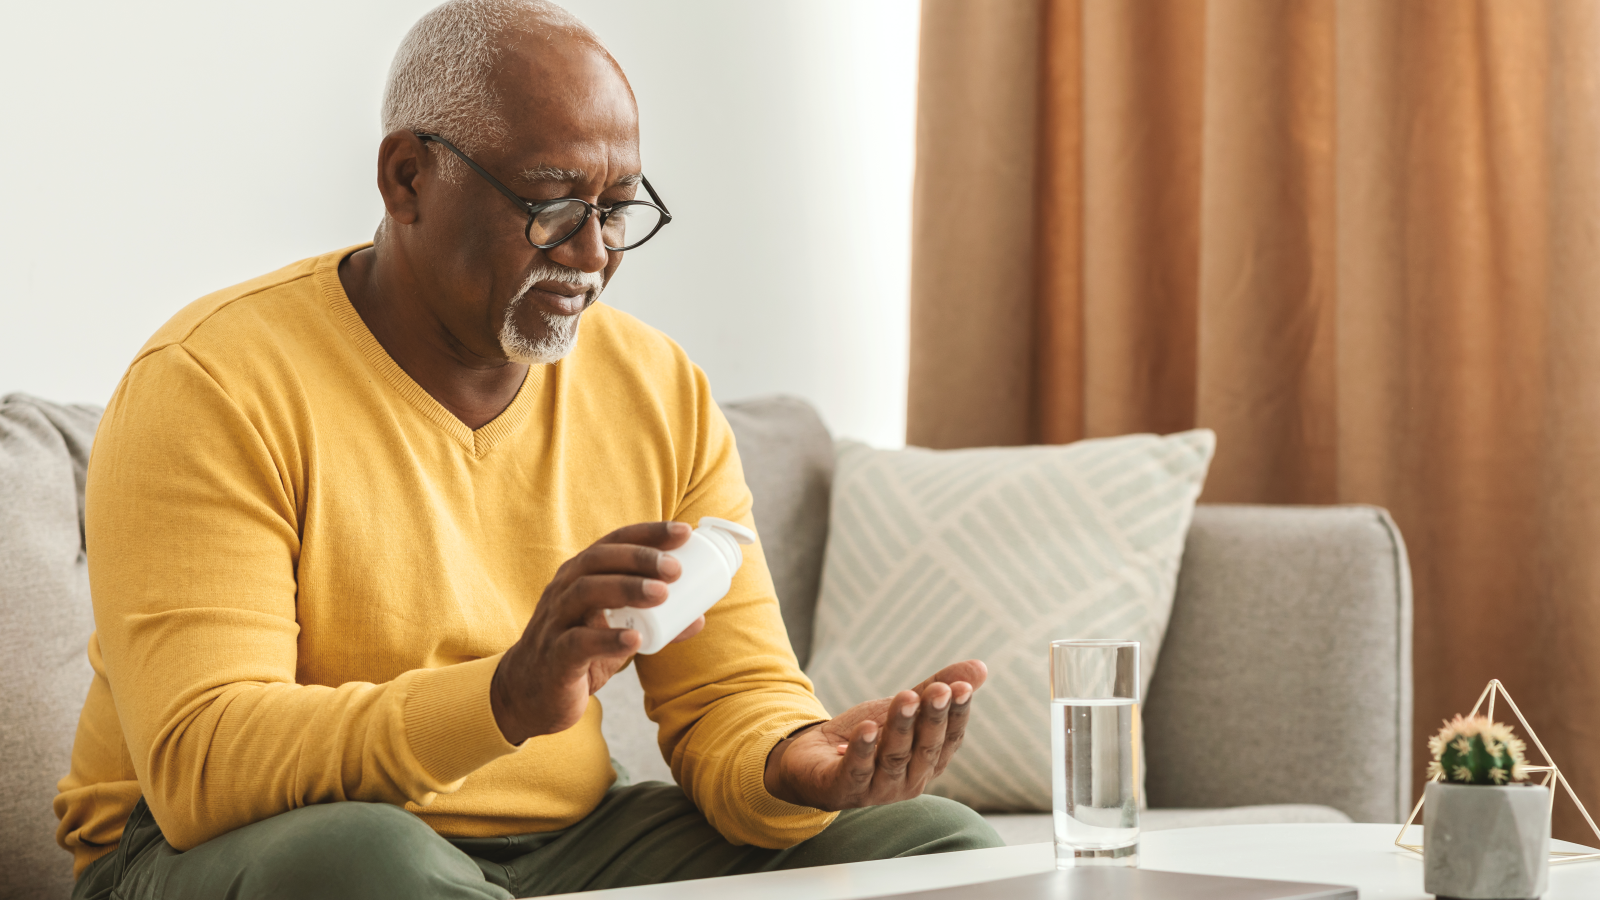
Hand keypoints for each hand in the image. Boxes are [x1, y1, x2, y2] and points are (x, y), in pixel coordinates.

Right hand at [490, 521, 704, 743]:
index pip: (614, 542)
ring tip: (662, 594)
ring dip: (626, 588)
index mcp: (580, 575)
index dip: (648, 533)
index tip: (683, 532)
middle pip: (598, 561)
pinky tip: (634, 638)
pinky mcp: (554, 657)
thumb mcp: (615, 632)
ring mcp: (555, 622)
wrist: (528, 694)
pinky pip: (577, 643)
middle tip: (676, 568)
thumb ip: (654, 623)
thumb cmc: (576, 652)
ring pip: (585, 593)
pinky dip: (607, 639)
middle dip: (639, 558)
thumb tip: (699, 618)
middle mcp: (564, 590)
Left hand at [763, 660, 986, 809]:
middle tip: (939, 690)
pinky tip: (867, 727)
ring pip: (894, 757)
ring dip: (901, 727)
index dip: (957, 714)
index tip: (962, 688)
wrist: (810, 760)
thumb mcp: (902, 709)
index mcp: (927, 763)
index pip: (950, 740)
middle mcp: (909, 781)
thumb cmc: (865, 736)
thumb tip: (981, 667)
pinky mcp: (844, 789)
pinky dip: (863, 750)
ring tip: (905, 697)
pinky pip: (857, 771)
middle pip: (925, 749)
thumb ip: (936, 691)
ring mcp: (877, 789)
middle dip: (932, 719)